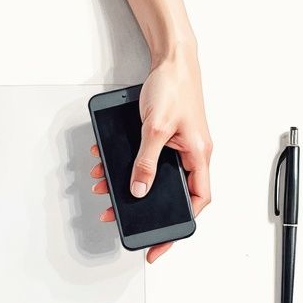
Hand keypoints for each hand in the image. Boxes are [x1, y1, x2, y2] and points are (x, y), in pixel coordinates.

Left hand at [90, 50, 212, 262]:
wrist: (170, 58)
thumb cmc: (174, 86)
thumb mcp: (156, 128)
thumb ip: (146, 161)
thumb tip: (139, 191)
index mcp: (199, 156)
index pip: (197, 202)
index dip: (180, 226)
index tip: (160, 244)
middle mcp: (191, 154)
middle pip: (168, 193)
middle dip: (142, 207)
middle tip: (119, 218)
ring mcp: (177, 146)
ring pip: (151, 176)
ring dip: (125, 184)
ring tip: (103, 189)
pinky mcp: (163, 137)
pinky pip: (142, 158)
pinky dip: (122, 163)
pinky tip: (103, 162)